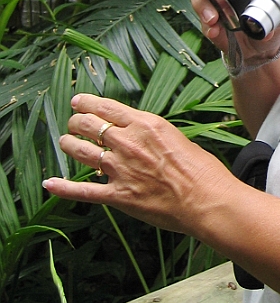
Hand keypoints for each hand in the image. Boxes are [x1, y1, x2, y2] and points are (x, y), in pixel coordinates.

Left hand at [43, 94, 236, 233]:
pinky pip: (82, 191)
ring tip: (64, 142)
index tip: (78, 102)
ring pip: (81, 152)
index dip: (87, 103)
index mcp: (146, 124)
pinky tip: (49, 183)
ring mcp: (120, 169)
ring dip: (68, 145)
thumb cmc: (202, 170)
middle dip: (76, 122)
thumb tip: (141, 137)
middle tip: (73, 123)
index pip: (107, 107)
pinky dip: (63, 188)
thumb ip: (153, 135)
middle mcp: (128, 143)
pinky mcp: (118, 195)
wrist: (207, 200)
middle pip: (88, 125)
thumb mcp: (177, 138)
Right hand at [189, 0, 279, 64]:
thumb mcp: (277, 19)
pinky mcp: (207, 16)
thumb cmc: (269, 25)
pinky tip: (215, 31)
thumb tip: (268, 29)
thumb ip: (273, 20)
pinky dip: (206, 25)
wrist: (258, 48)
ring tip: (213, 19)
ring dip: (203, 5)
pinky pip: (200, 17)